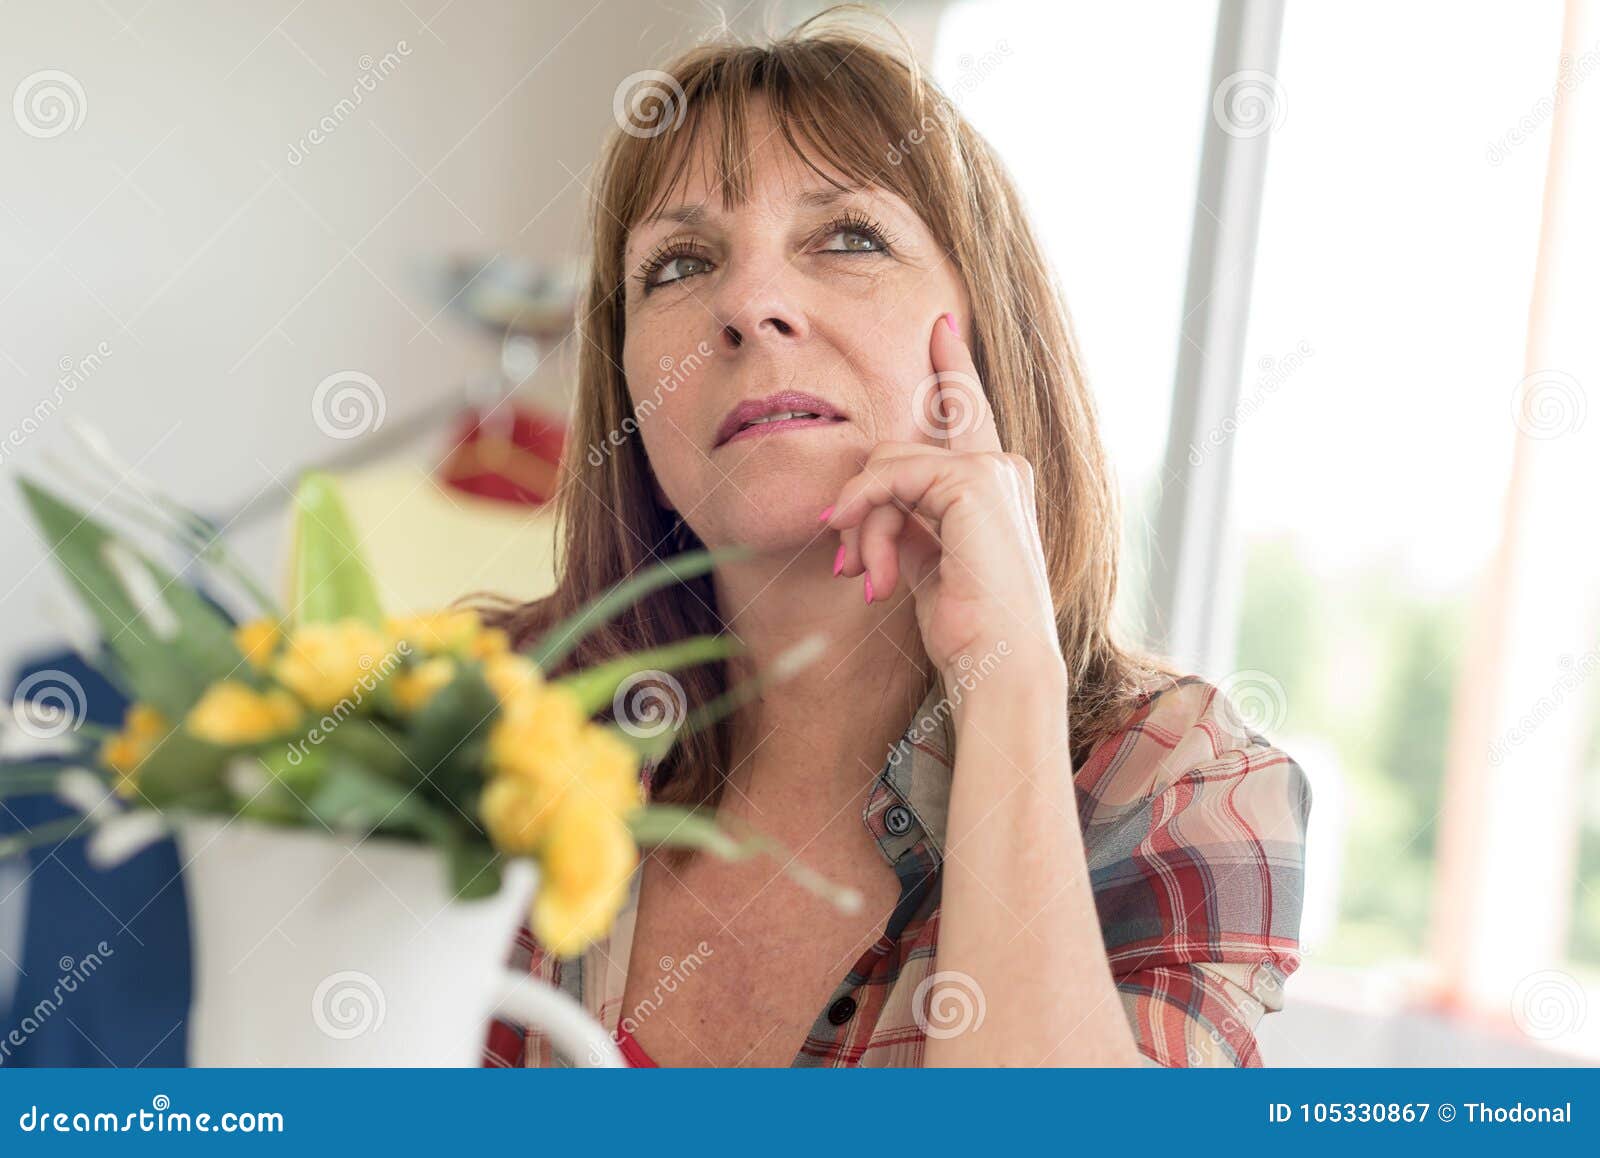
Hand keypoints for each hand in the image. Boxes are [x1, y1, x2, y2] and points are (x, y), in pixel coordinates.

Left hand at [821, 315, 1064, 690]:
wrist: (1002, 666)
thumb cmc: (969, 629)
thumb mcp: (927, 563)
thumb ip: (905, 522)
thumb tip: (852, 510)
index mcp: (997, 485)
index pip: (967, 413)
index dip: (953, 366)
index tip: (940, 325)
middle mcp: (1002, 469)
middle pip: (897, 452)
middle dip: (863, 511)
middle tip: (852, 571)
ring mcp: (992, 470)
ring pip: (887, 466)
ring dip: (866, 530)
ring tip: (871, 584)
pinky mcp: (974, 480)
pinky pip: (890, 477)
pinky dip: (868, 516)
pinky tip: (868, 563)